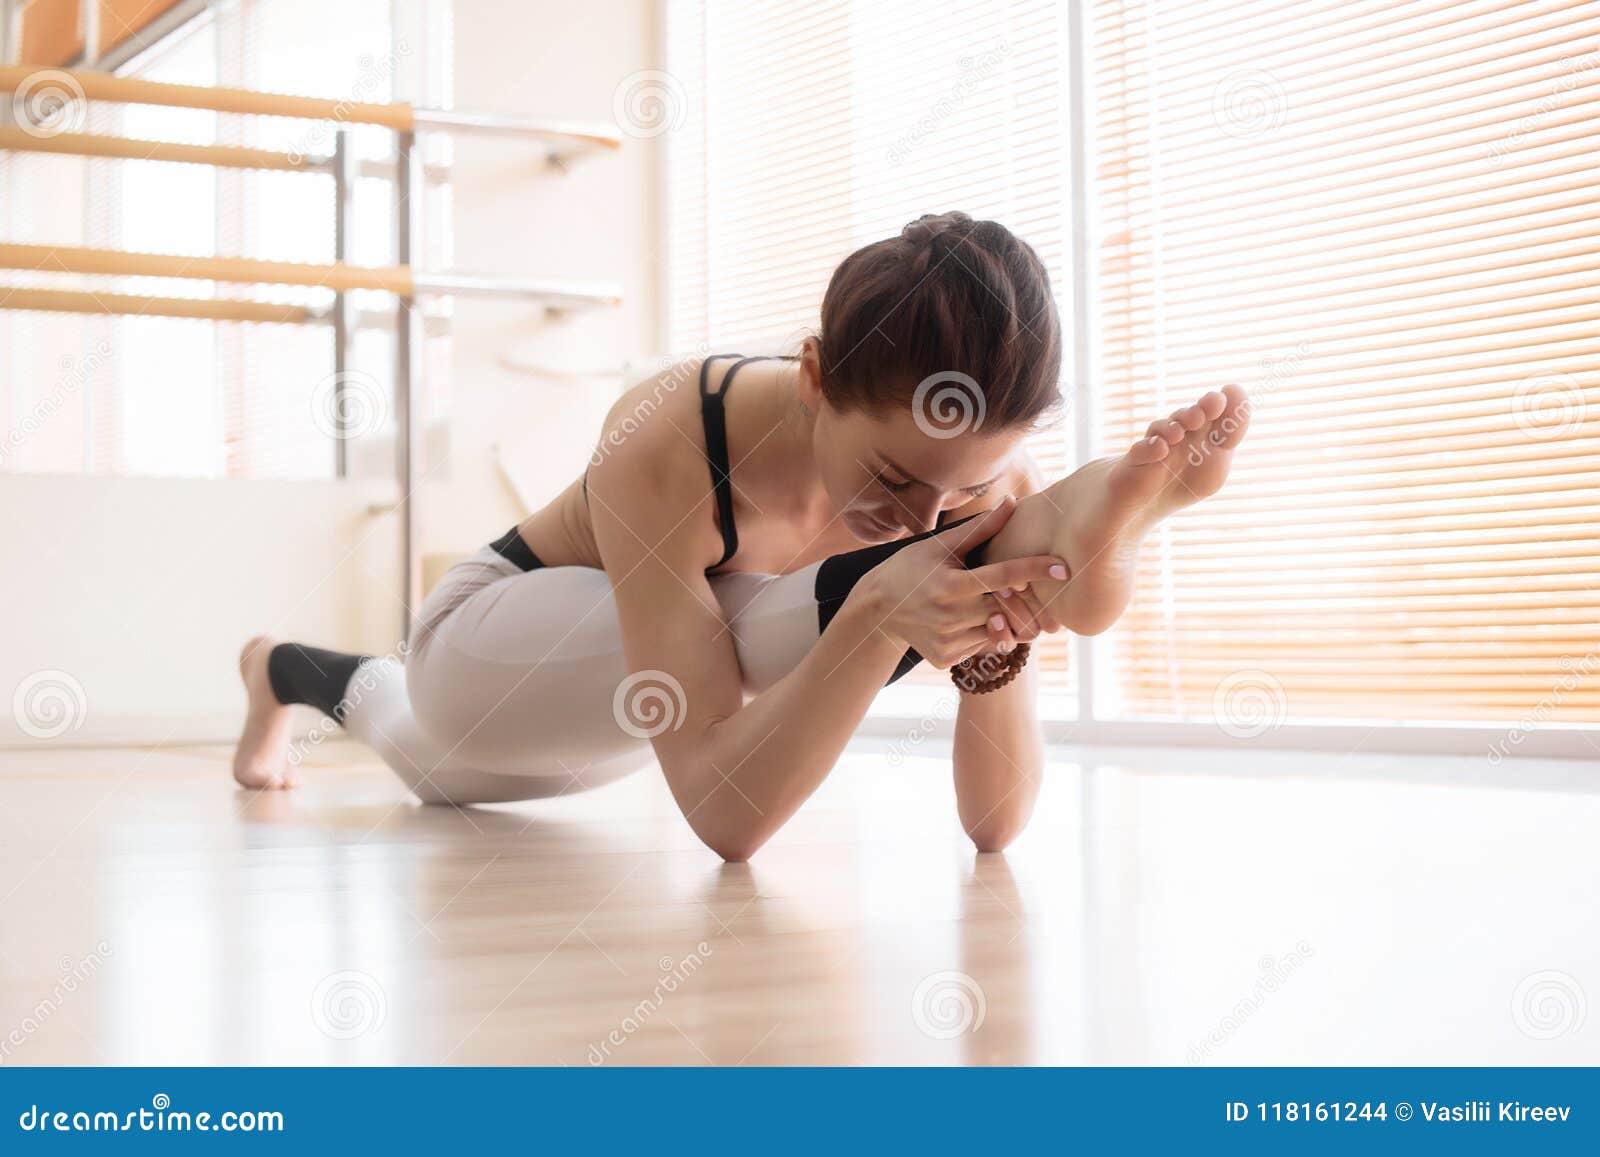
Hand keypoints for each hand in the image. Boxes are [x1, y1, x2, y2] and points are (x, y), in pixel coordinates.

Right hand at [855, 497, 1068, 668]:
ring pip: (998, 630)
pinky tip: (968, 620)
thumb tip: (1013, 502)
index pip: (1002, 576)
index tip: (1063, 567)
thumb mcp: (942, 545)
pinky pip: (982, 646)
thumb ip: (981, 529)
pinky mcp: (946, 659)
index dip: (1034, 570)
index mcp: (950, 585)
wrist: (877, 608)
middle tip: (1032, 592)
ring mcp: (947, 642)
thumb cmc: (913, 567)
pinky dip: (985, 632)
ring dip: (1004, 617)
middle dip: (1023, 599)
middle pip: (1006, 608)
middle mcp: (949, 617)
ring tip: (988, 602)